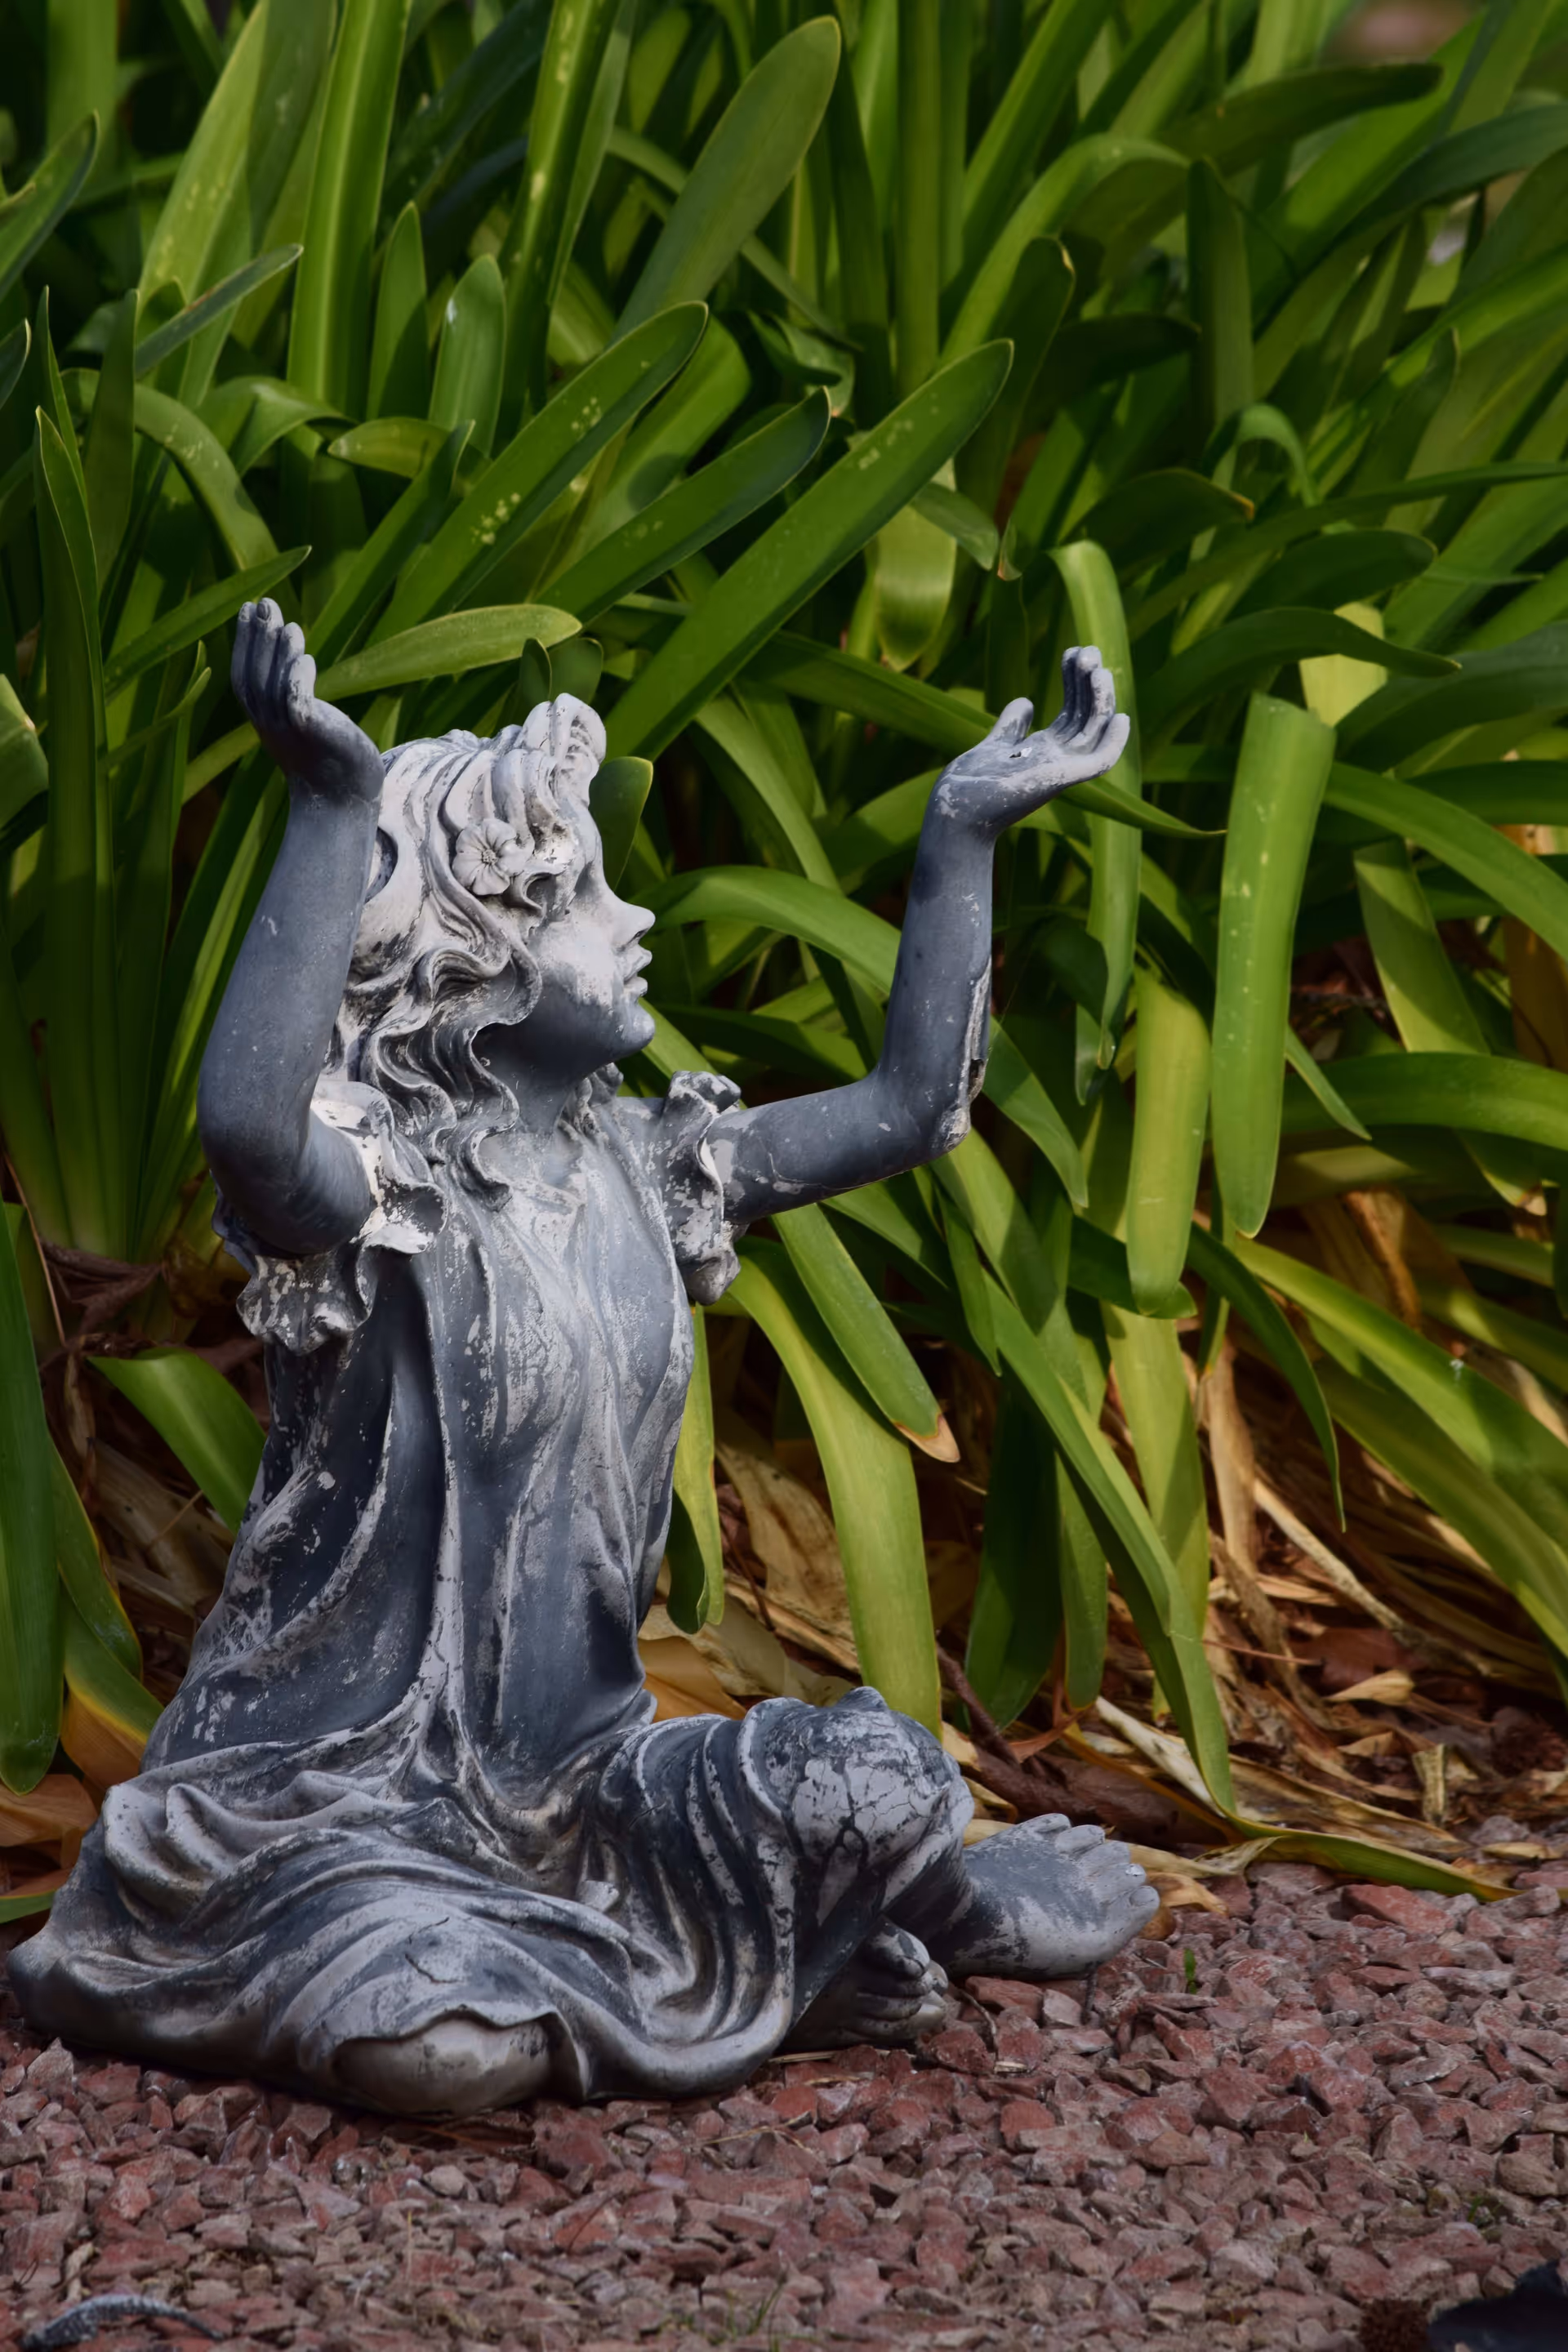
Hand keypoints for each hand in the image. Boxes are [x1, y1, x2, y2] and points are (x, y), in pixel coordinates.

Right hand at [233, 598, 381, 810]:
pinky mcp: (313, 735)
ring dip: (280, 653)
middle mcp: (270, 725)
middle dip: (258, 637)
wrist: (342, 800)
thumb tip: (291, 653)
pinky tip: (305, 658)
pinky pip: (298, 704)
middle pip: (255, 676)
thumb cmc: (327, 758)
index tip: (247, 607)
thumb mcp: (303, 722)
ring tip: (289, 624)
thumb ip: (293, 692)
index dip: (243, 642)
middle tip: (265, 602)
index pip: (243, 676)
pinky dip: (298, 679)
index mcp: (263, 720)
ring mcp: (290, 732)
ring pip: (275, 686)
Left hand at [933, 645, 1130, 834]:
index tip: (1071, 651)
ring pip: (1094, 731)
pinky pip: (1099, 763)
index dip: (1075, 680)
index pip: (1073, 711)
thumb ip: (1011, 727)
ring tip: (1098, 669)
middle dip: (1089, 682)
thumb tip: (1027, 702)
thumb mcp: (994, 745)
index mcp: (1045, 751)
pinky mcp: (1060, 779)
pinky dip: (1114, 743)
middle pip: (1086, 715)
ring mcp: (1060, 769)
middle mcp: (1058, 760)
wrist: (953, 811)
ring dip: (1101, 700)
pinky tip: (1121, 717)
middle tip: (1088, 650)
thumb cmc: (969, 786)